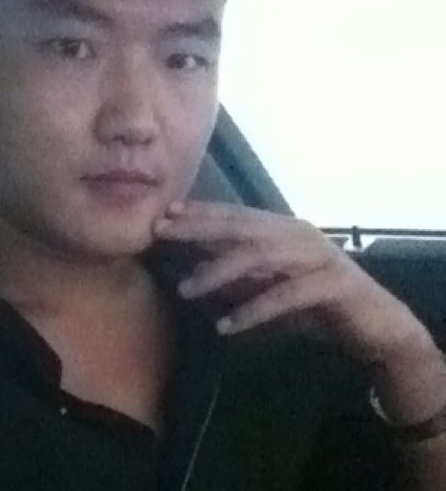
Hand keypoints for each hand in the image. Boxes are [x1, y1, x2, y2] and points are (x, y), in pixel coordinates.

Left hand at [153, 200, 435, 368]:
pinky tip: (226, 325)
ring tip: (185, 289)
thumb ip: (239, 275)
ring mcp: (317, 256)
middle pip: (241, 226)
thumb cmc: (317, 303)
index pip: (235, 216)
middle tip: (161, 231)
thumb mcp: (270, 286)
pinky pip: (287, 294)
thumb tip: (194, 270)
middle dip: (198, 227)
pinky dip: (254, 308)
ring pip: (260, 255)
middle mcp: (298, 234)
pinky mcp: (334, 284)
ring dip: (218, 271)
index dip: (200, 213)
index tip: (164, 213)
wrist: (378, 326)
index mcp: (283, 230)